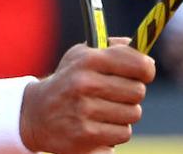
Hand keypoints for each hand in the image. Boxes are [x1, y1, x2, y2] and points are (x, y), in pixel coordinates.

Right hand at [18, 38, 155, 153]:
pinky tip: (100, 125)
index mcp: (89, 60)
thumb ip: (112, 48)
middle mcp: (86, 84)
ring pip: (133, 114)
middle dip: (132, 93)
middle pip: (138, 91)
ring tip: (106, 109)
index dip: (146, 70)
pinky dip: (115, 131)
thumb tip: (143, 52)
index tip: (145, 74)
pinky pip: (122, 134)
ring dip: (125, 114)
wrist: (36, 114)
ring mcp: (85, 111)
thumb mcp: (81, 55)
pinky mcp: (85, 135)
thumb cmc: (67, 80)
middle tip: (118, 93)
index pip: (138, 65)